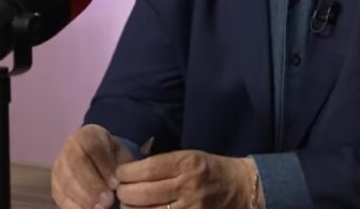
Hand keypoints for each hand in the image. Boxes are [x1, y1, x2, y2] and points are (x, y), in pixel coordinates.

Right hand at [51, 124, 133, 208]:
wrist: (99, 161)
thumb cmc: (114, 158)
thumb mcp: (122, 156)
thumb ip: (122, 167)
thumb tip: (118, 185)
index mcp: (87, 134)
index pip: (92, 147)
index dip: (104, 167)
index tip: (116, 184)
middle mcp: (68, 147)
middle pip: (76, 166)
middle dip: (93, 186)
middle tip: (108, 202)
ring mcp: (58, 166)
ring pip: (66, 182)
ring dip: (84, 199)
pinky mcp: (54, 184)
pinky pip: (60, 196)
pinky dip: (74, 207)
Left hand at [115, 150, 258, 208]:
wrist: (239, 188)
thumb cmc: (209, 170)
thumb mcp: (189, 157)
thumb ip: (161, 164)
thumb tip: (127, 171)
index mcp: (186, 163)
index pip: (145, 169)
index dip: (125, 173)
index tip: (120, 174)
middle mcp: (188, 186)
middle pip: (141, 194)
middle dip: (123, 194)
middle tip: (121, 192)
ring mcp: (190, 208)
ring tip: (129, 205)